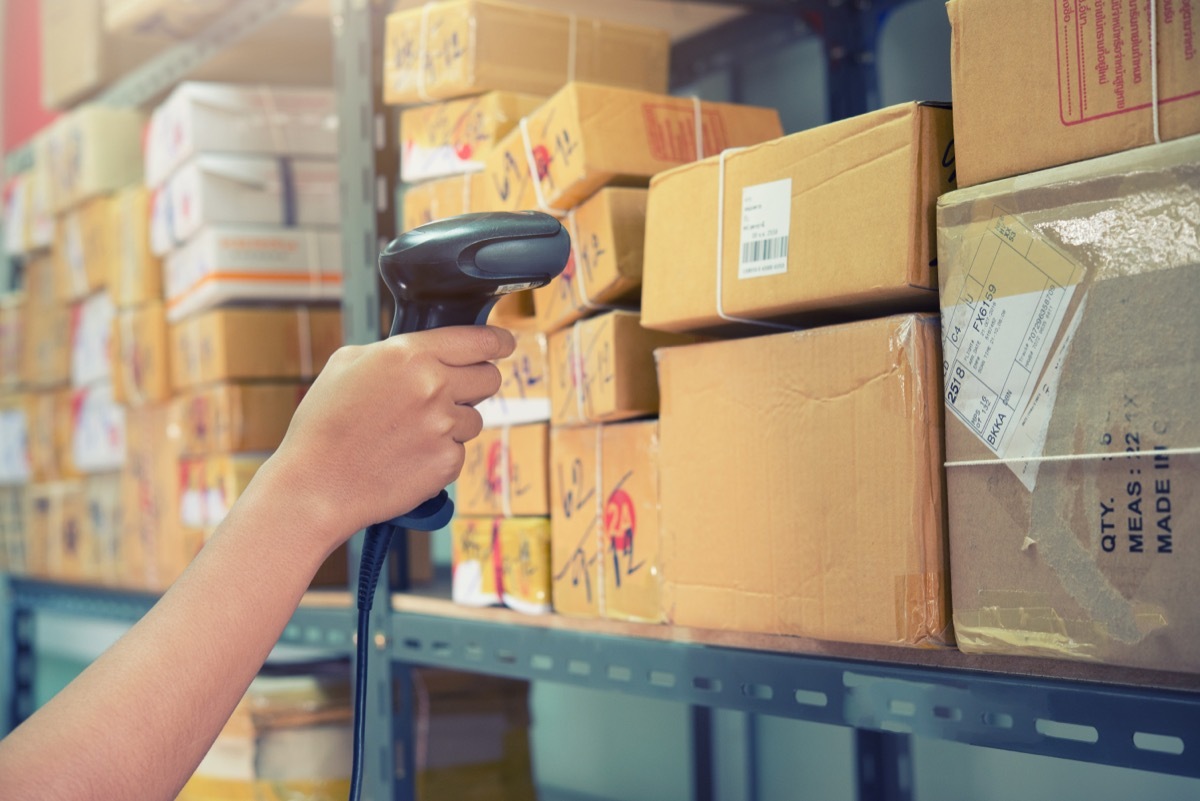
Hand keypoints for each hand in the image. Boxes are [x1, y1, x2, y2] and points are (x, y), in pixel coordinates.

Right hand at [258, 325, 515, 547]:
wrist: (315, 485)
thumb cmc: (323, 423)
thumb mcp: (347, 363)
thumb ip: (394, 351)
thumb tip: (424, 352)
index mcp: (410, 355)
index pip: (478, 342)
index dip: (497, 342)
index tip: (504, 345)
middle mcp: (434, 387)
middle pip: (490, 379)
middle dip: (477, 383)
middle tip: (455, 392)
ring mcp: (444, 427)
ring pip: (475, 418)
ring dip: (454, 423)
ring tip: (411, 433)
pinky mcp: (447, 464)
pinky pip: (458, 451)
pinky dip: (440, 454)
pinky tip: (406, 458)